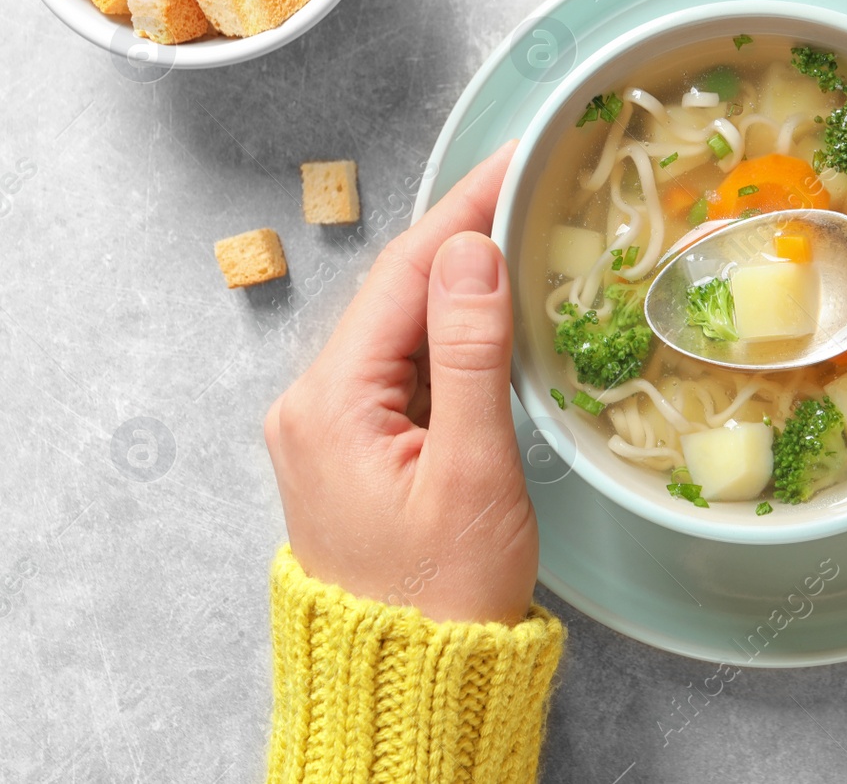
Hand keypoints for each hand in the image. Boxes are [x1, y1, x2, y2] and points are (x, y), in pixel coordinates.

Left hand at [264, 142, 536, 622]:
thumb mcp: (470, 471)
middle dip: (465, 233)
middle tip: (533, 184)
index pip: (405, 273)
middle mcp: (313, 404)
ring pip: (403, 327)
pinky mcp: (356, 448)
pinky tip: (495, 313)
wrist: (413, 686)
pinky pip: (405, 368)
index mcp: (329, 403)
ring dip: (461, 281)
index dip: (465, 208)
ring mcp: (329, 427)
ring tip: (525, 231)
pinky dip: (452, 335)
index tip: (517, 159)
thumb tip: (471, 250)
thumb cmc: (443, 595)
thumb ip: (468, 354)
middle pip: (398, 291)